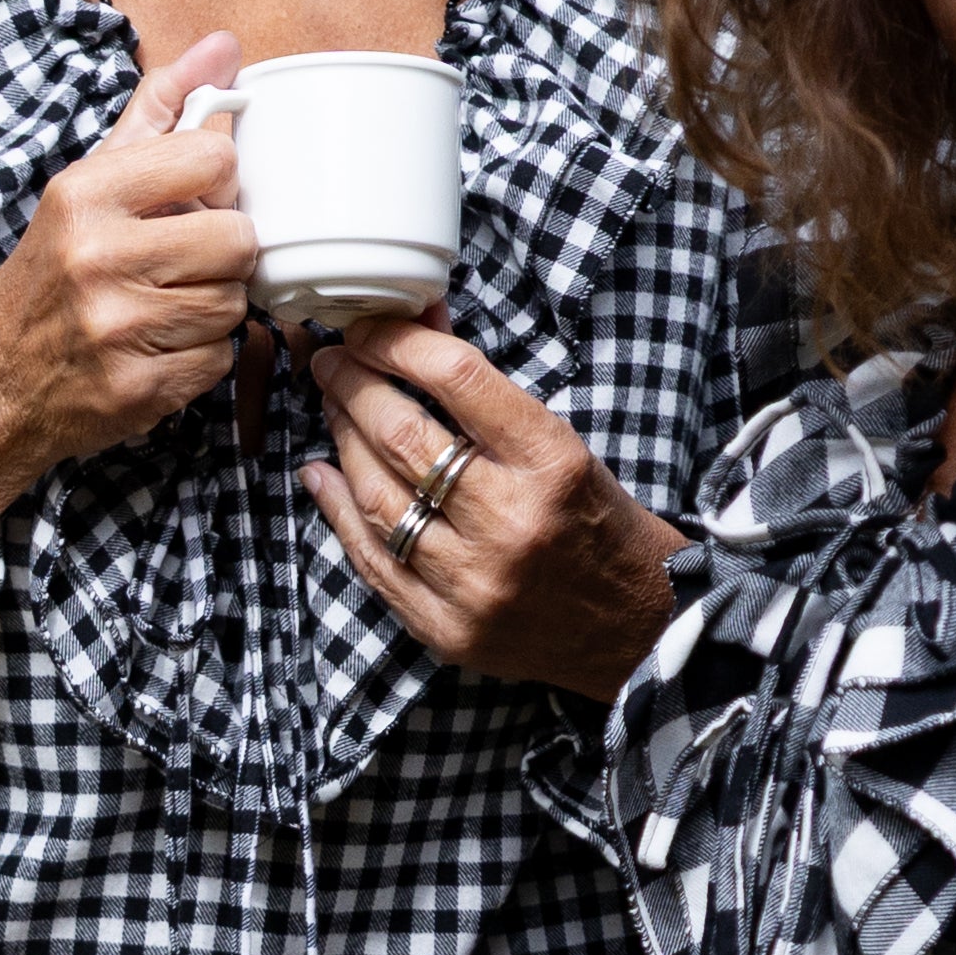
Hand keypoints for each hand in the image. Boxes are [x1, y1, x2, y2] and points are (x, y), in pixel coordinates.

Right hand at [0, 34, 257, 593]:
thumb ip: (159, 111)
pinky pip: (217, 360)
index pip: (214, 161)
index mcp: (88, 193)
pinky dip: (199, 358)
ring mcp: (117, 329)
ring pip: (233, 304)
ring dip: (214, 308)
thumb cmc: (51, 273)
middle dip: (223, 254)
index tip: (191, 203)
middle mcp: (99, 258)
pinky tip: (158, 349)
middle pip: (237, 239)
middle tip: (185, 263)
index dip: (218, 186)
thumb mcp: (89, 182)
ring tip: (166, 307)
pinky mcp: (135, 389)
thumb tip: (224, 47)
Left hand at [303, 313, 683, 700]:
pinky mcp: (447, 628)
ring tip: (331, 409)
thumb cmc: (598, 524)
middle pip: (403, 437)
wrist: (634, 629)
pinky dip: (339, 513)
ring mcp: (473, 582)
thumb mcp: (563, 445)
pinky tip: (321, 476)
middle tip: (331, 363)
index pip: (457, 379)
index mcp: (551, 463)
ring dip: (343, 443)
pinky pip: (374, 562)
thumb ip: (488, 394)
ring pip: (378, 498)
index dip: (398, 344)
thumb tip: (422, 324)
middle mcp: (509, 521)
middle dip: (354, 388)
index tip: (367, 329)